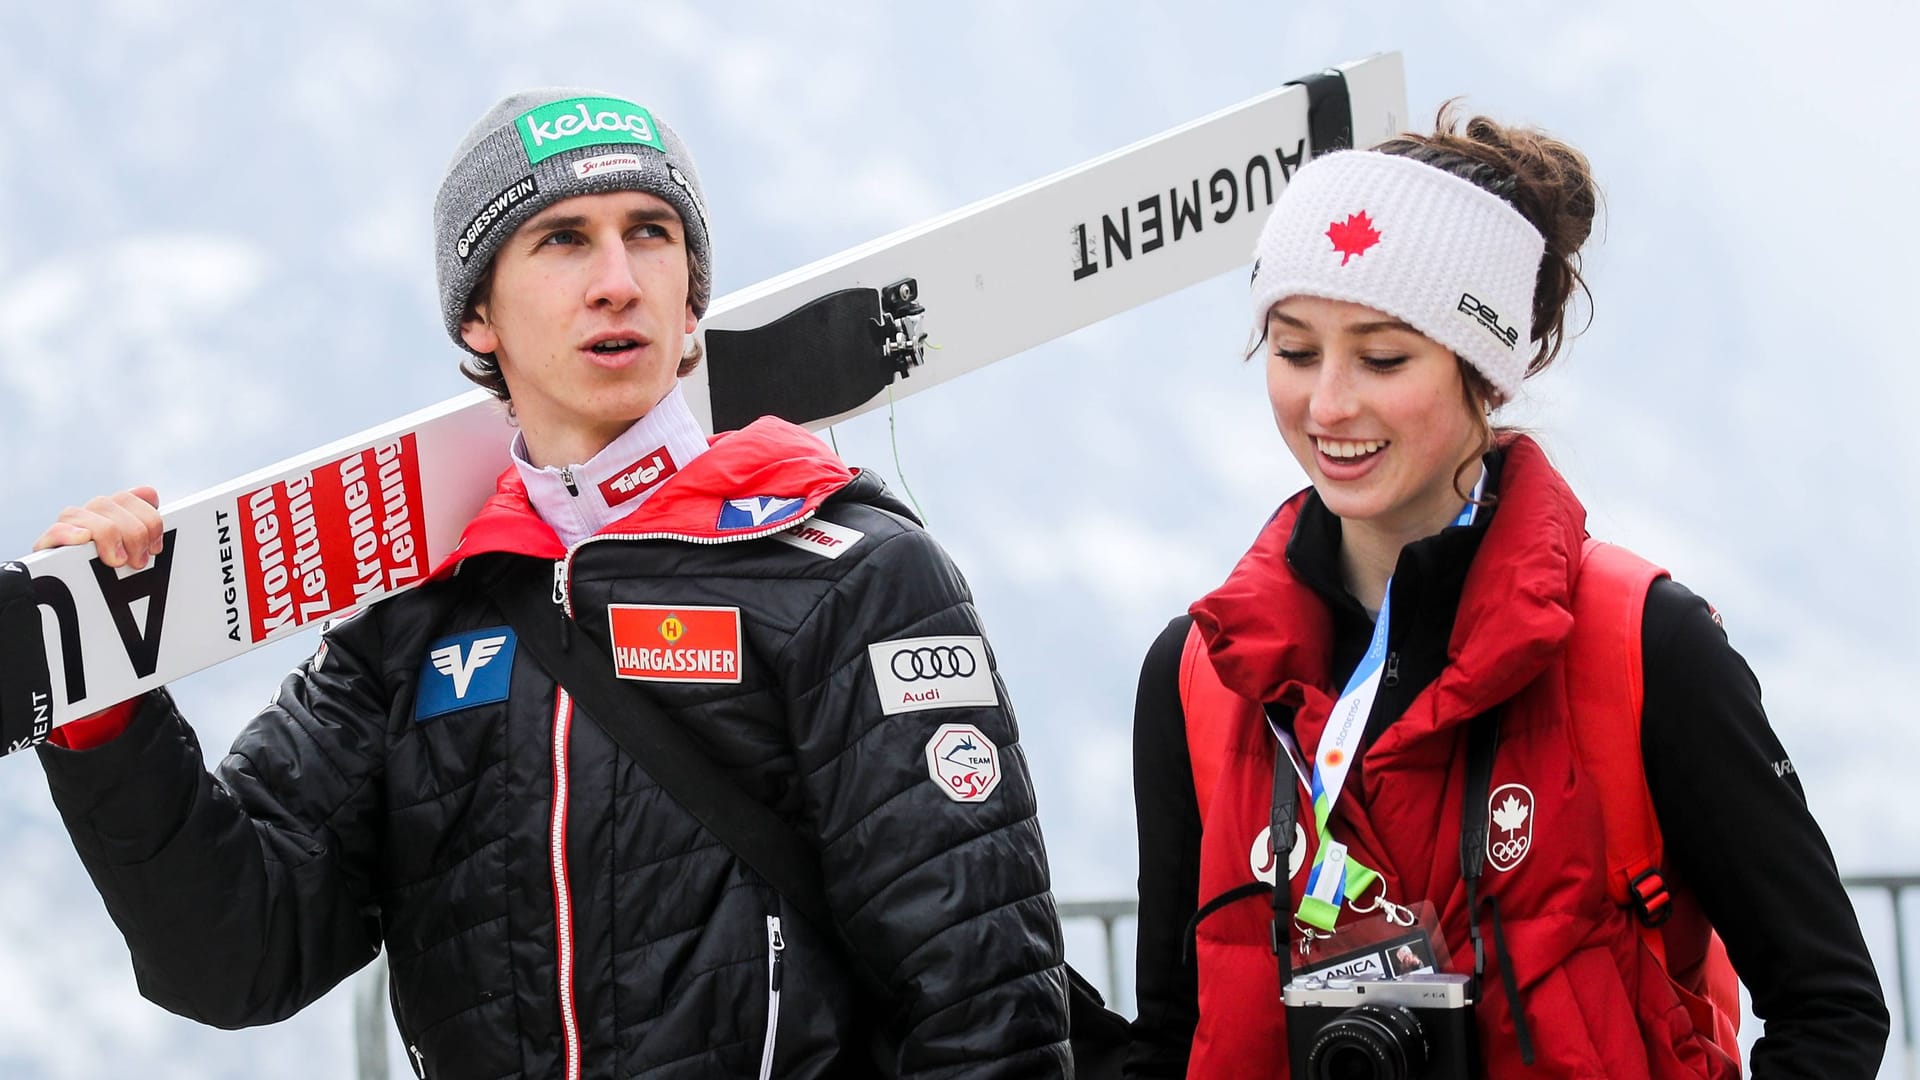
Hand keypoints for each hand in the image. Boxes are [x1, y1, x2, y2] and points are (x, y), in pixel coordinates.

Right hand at [33, 487, 163, 569]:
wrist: (70, 605)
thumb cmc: (111, 582)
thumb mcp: (136, 556)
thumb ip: (145, 529)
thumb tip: (149, 494)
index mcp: (113, 513)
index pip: (133, 497)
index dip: (150, 519)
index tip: (155, 548)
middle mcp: (90, 515)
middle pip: (113, 503)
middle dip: (134, 533)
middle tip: (139, 562)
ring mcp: (67, 527)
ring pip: (86, 512)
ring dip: (108, 535)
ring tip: (117, 561)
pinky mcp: (47, 546)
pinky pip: (56, 530)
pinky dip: (69, 533)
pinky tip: (83, 538)